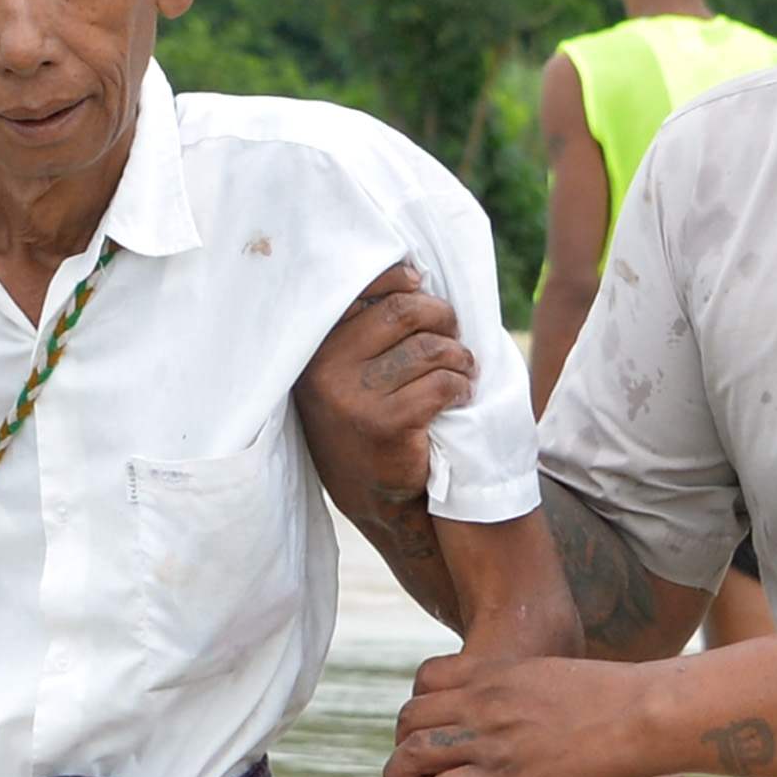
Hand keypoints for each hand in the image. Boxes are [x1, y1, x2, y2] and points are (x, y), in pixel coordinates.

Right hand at [293, 265, 475, 508]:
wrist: (375, 501)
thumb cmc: (369, 425)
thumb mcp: (349, 375)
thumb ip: (368, 330)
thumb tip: (415, 274)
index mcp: (315, 349)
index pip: (362, 289)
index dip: (402, 281)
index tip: (421, 288)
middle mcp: (325, 369)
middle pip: (404, 312)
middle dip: (442, 318)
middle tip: (453, 336)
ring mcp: (353, 398)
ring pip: (429, 349)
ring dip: (458, 357)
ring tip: (462, 371)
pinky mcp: (385, 425)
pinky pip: (440, 383)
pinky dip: (461, 386)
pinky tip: (460, 396)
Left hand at [385, 645, 665, 776]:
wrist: (642, 716)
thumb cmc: (619, 701)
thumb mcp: (560, 678)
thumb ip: (533, 690)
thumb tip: (540, 708)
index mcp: (498, 673)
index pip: (427, 677)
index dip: (416, 702)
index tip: (423, 725)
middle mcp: (483, 702)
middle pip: (410, 717)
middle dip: (401, 743)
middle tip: (408, 767)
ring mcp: (489, 741)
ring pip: (412, 755)